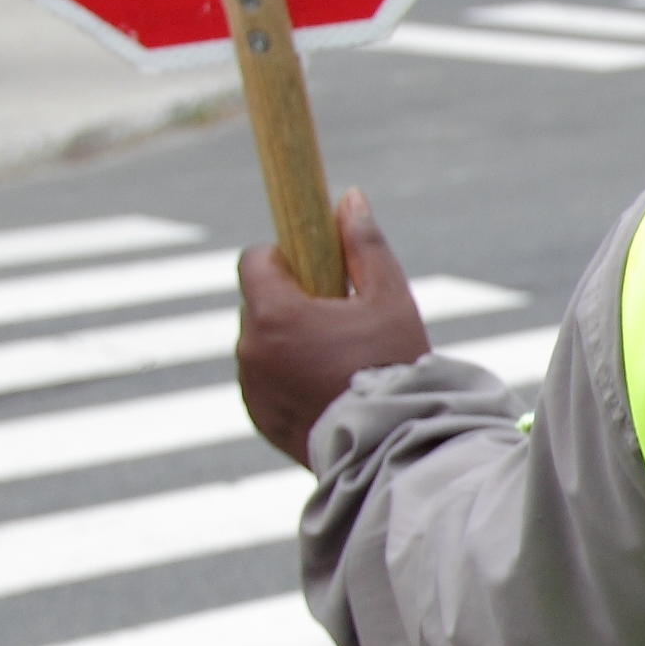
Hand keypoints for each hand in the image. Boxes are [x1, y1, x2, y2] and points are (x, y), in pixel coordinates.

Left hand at [235, 191, 432, 461]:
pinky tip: (330, 391)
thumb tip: (349, 197)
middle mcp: (250, 349)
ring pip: (262, 345)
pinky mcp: (258, 417)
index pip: (256, 260)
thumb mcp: (389, 300)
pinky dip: (288, 379)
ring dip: (289, 343)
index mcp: (274, 313)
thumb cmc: (394, 369)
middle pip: (260, 304)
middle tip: (340, 323)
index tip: (319, 273)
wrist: (392, 448)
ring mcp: (250, 387)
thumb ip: (364, 245)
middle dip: (292, 305)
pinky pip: (265, 382)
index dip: (286, 259)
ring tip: (339, 363)